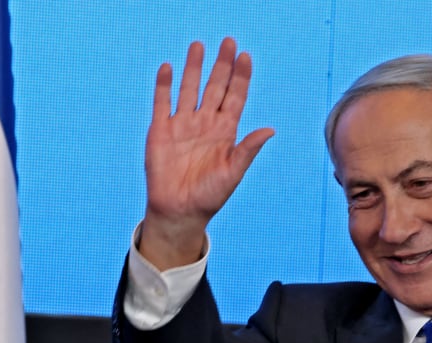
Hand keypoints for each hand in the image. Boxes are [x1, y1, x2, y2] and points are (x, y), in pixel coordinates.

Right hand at [140, 37, 273, 269]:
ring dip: (194, 68)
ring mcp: (182, 125)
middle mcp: (205, 124)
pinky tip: (168, 68)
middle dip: (222, 65)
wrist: (179, 211)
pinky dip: (164, 85)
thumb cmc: (209, 196)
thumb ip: (248, 149)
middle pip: (215, 87)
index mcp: (225, 132)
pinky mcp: (160, 131)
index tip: (245, 56)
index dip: (241, 76)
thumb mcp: (233, 173)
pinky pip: (162, 103)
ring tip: (198, 45)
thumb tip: (271, 129)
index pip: (235, 97)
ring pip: (189, 89)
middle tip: (228, 41)